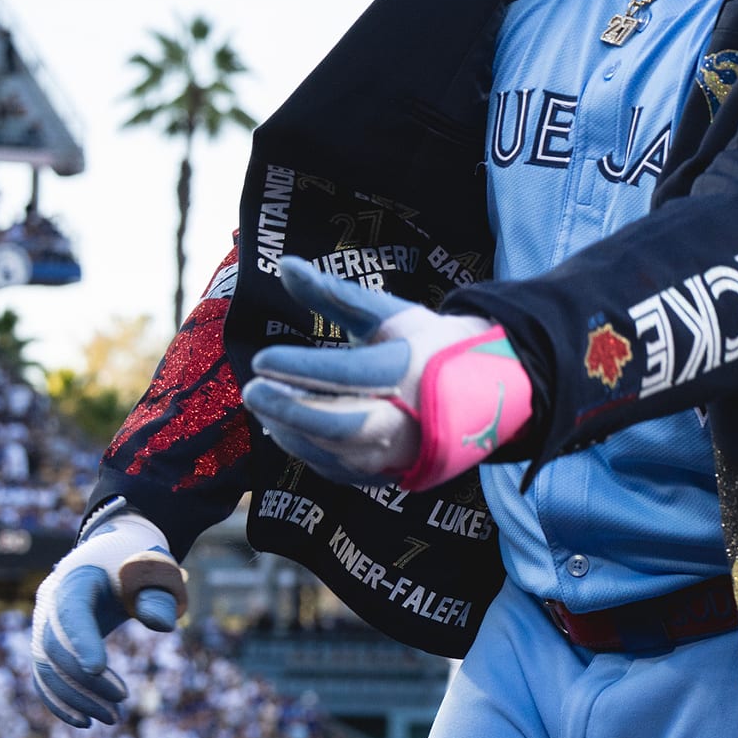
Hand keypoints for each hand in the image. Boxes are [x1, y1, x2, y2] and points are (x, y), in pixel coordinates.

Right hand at [30, 507, 186, 727]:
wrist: (116, 554)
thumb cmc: (139, 562)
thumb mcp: (155, 570)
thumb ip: (159, 595)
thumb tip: (162, 625)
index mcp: (74, 579)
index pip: (70, 613)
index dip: (81, 641)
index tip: (98, 670)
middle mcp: (49, 604)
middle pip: (54, 649)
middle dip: (84, 682)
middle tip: (120, 707)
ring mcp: (44, 625)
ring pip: (47, 669)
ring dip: (75, 698)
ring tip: (112, 719)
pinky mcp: (49, 643)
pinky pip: (46, 676)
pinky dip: (61, 700)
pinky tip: (85, 721)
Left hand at [243, 258, 534, 490]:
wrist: (485, 394)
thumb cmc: (430, 347)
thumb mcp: (390, 314)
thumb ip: (335, 294)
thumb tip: (284, 264)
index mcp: (412, 369)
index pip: (349, 373)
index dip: (302, 367)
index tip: (262, 358)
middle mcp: (408, 417)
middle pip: (338, 424)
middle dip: (289, 409)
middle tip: (252, 389)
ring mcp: (398, 451)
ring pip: (332, 451)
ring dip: (289, 429)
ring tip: (265, 404)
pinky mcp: (388, 473)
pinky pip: (336, 467)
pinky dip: (304, 447)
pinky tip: (283, 426)